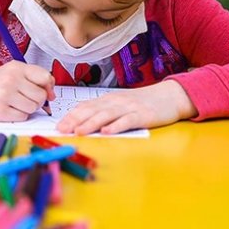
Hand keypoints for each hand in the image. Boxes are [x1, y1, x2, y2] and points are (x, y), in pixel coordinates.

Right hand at [0, 61, 54, 120]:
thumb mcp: (14, 72)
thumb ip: (35, 78)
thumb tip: (52, 95)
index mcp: (16, 67)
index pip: (45, 77)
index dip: (48, 87)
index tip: (45, 91)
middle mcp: (10, 80)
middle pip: (41, 96)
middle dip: (37, 100)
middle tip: (25, 98)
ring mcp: (4, 95)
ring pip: (33, 108)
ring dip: (28, 108)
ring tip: (16, 103)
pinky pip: (23, 117)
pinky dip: (19, 115)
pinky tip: (9, 108)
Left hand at [56, 80, 195, 134]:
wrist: (170, 96)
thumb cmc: (143, 103)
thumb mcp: (121, 104)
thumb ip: (104, 111)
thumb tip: (82, 123)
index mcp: (109, 99)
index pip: (86, 106)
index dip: (71, 116)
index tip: (58, 125)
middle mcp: (116, 102)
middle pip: (93, 110)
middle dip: (75, 120)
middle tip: (62, 130)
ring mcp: (130, 108)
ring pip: (107, 115)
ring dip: (91, 123)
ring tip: (79, 131)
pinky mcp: (143, 115)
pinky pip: (128, 121)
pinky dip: (117, 126)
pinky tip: (107, 132)